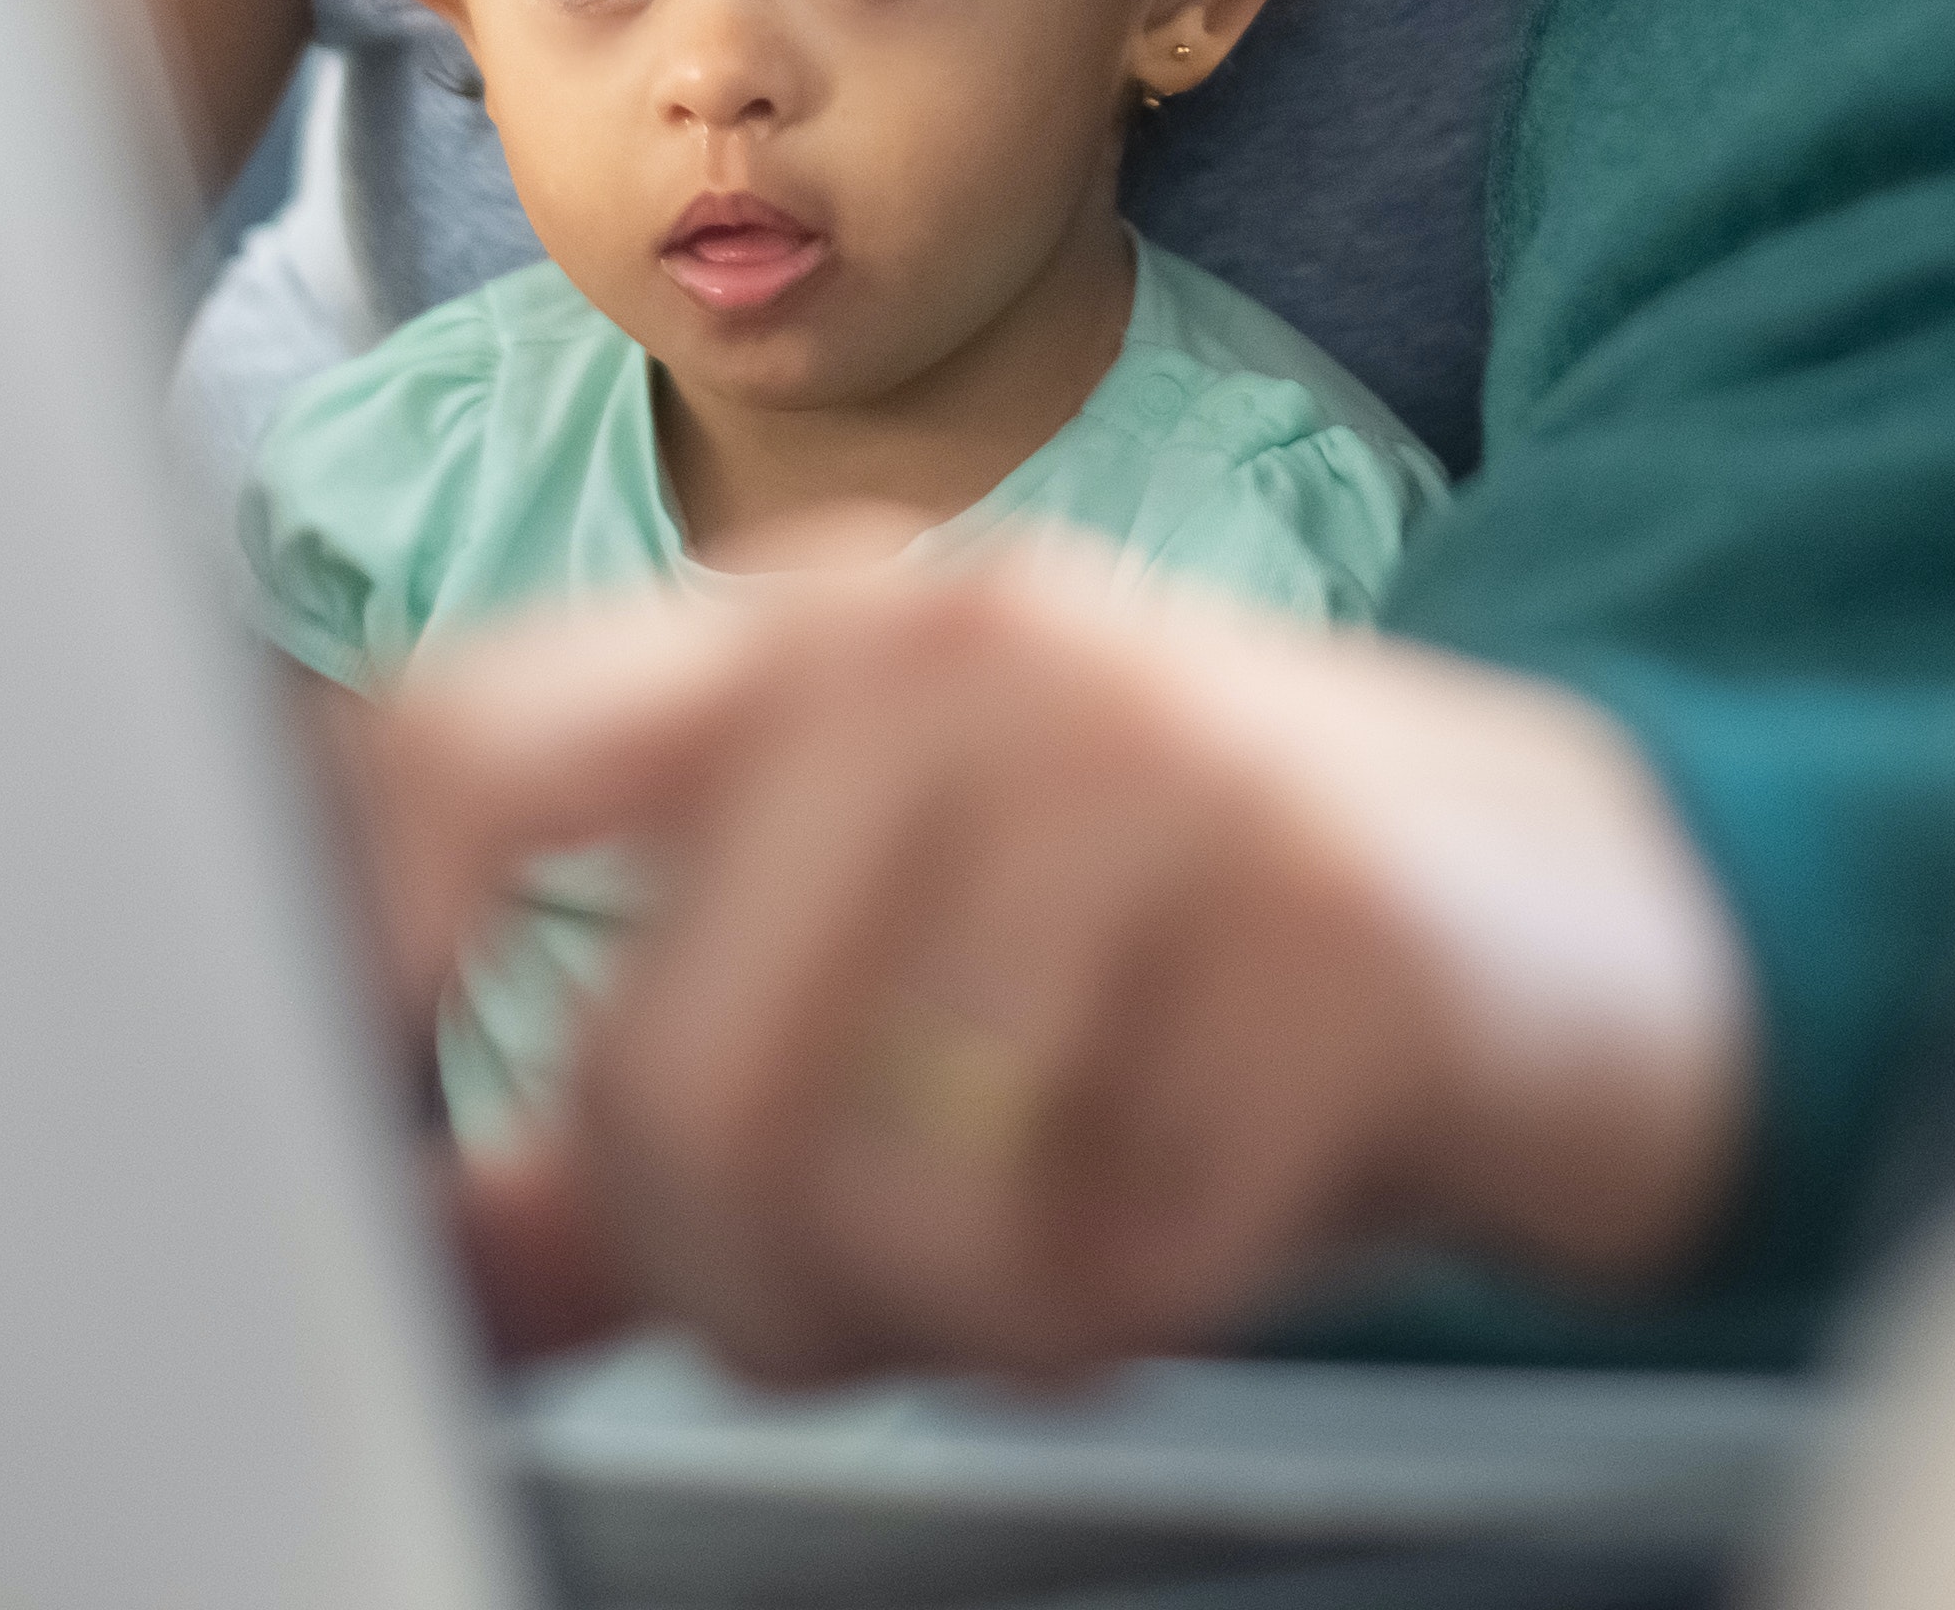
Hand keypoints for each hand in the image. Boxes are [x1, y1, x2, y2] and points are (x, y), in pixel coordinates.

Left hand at [348, 528, 1753, 1384]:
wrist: (1602, 905)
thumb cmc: (1198, 931)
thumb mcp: (905, 961)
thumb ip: (637, 1101)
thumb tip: (414, 1252)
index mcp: (809, 637)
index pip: (468, 750)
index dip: (353, 962)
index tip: (352, 1143)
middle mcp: (961, 661)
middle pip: (665, 1081)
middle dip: (733, 1282)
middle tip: (844, 1304)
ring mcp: (1156, 778)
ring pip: (882, 1201)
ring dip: (953, 1318)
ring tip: (1052, 1248)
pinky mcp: (1333, 939)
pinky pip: (1118, 1264)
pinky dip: (1140, 1311)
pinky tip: (1209, 1215)